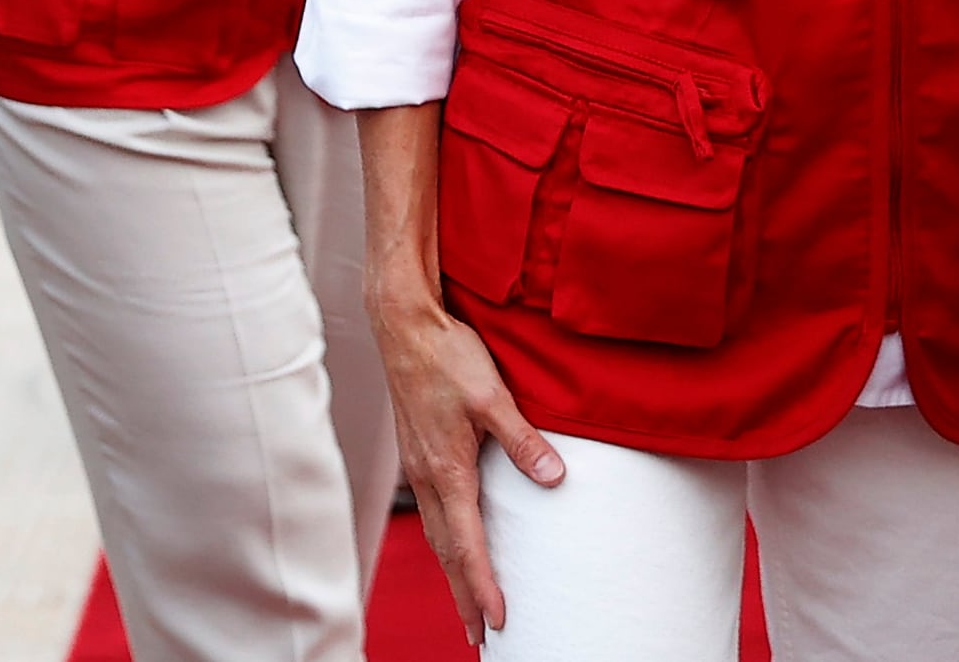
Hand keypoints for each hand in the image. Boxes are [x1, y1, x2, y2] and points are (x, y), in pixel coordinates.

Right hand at [374, 294, 563, 642]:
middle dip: (464, 596)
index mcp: (447, 471)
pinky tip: (457, 546)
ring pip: (438, 536)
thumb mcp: (493, 397)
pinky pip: (434, 514)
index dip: (483, 586)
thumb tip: (554, 477)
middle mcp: (429, 478)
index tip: (499, 620)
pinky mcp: (420, 455)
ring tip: (469, 605)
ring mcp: (421, 468)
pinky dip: (446, 543)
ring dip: (454, 574)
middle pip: (447, 553)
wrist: (404, 328)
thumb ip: (524, 440)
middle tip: (480, 636)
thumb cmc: (447, 357)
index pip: (468, 544)